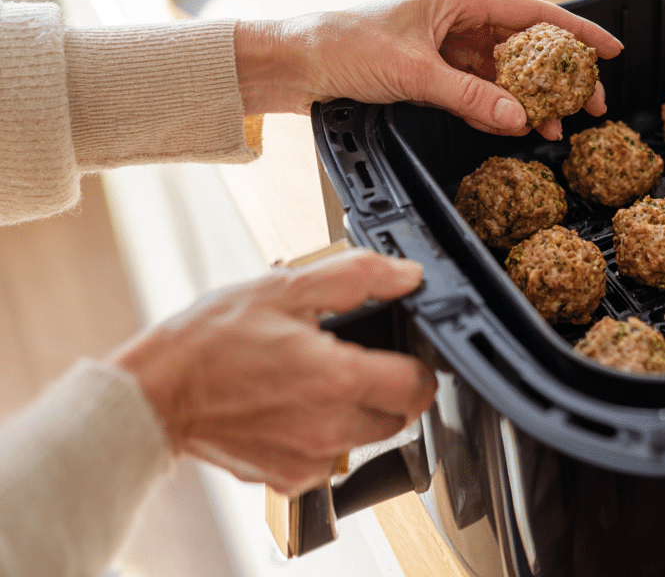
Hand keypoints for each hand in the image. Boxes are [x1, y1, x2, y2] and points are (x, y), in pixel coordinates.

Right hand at [112, 249, 435, 495]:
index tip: (404, 347)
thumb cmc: (210, 341)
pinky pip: (328, 459)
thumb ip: (357, 277)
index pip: (419, 385)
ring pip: (366, 438)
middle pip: (399, 415)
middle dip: (390, 386)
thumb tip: (406, 276)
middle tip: (357, 357)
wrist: (154, 396)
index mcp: (338, 379)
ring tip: (319, 377)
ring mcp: (309, 460)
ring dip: (358, 410)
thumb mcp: (286, 287)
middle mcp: (330, 428)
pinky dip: (323, 434)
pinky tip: (294, 404)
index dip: (419, 361)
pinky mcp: (287, 479)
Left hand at [234, 0, 622, 139]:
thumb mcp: (412, 72)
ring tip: (558, 126)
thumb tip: (519, 119)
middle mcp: (457, 20)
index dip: (577, 31)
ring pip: (502, 74)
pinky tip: (517, 126)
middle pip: (523, 47)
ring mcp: (445, 48)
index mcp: (458, 0)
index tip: (612, 48)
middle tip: (591, 102)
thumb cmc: (343, 45)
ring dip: (529, 99)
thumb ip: (467, 97)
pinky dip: (497, 109)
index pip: (532, 14)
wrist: (294, 63)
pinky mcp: (431, 74)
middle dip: (559, 75)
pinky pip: (476, 91)